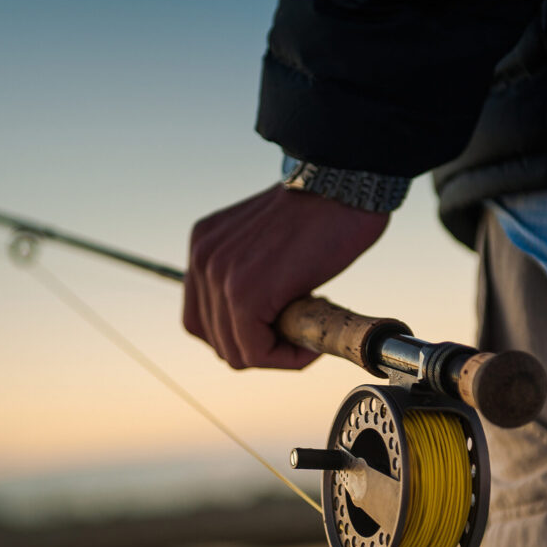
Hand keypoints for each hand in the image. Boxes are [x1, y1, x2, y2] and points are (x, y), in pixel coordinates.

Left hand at [183, 184, 388, 368]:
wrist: (344, 188)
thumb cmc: (322, 214)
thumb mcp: (265, 242)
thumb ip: (250, 274)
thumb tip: (260, 323)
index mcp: (204, 246)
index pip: (203, 318)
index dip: (240, 335)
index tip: (276, 329)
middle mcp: (202, 259)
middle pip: (215, 338)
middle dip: (258, 347)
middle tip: (296, 334)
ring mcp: (219, 276)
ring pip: (235, 351)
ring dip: (275, 354)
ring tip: (307, 334)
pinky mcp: (244, 294)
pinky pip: (256, 352)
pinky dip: (286, 358)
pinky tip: (310, 343)